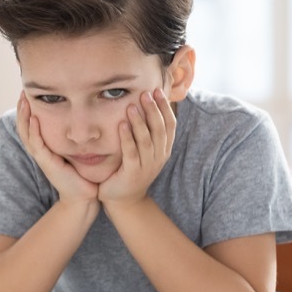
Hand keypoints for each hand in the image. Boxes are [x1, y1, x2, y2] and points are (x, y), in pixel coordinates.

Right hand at [16, 92, 97, 203]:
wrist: (84, 196)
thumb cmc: (83, 175)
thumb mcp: (76, 152)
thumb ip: (75, 139)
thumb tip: (84, 121)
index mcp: (45, 148)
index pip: (31, 126)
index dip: (28, 111)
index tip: (29, 94)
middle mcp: (40, 151)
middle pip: (24, 127)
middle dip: (22, 109)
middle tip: (22, 92)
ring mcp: (42, 157)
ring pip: (27, 134)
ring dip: (24, 117)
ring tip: (24, 101)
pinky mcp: (47, 163)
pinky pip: (37, 145)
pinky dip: (34, 132)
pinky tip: (34, 119)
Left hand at [98, 88, 175, 205]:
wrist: (123, 200)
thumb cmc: (130, 170)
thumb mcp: (143, 151)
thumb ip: (146, 132)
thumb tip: (145, 105)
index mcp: (163, 150)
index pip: (170, 125)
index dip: (165, 108)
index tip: (158, 91)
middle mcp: (158, 157)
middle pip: (160, 130)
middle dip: (153, 110)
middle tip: (146, 94)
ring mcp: (146, 166)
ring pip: (146, 140)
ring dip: (140, 122)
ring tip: (132, 106)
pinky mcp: (132, 173)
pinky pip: (131, 153)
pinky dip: (127, 138)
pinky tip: (122, 125)